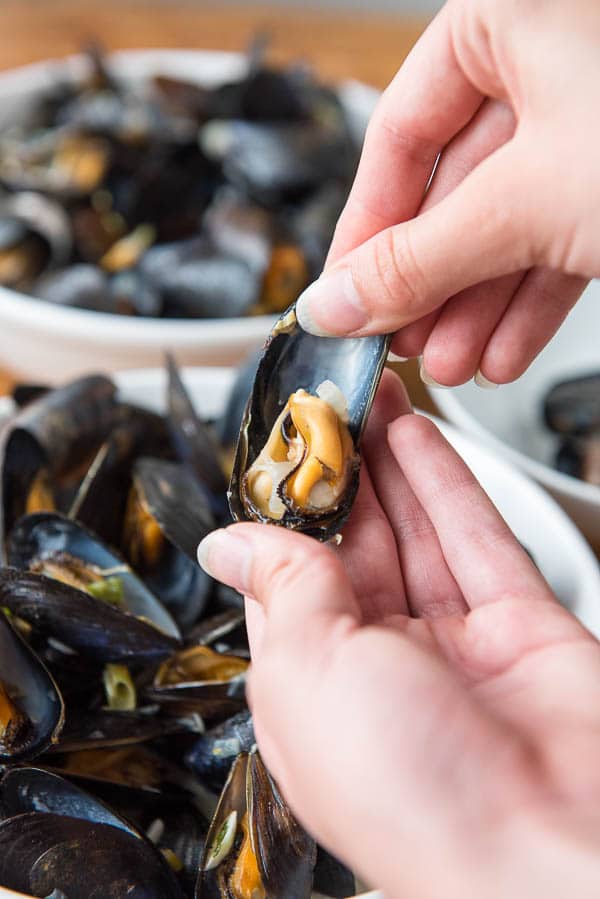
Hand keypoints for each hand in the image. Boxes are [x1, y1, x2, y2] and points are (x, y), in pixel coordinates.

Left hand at [199, 371, 599, 898]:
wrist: (547, 850)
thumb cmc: (410, 795)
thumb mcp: (308, 671)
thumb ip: (281, 589)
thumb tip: (228, 541)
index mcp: (316, 687)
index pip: (289, 578)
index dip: (285, 509)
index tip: (281, 450)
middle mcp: (384, 667)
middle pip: (355, 546)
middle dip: (341, 474)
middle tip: (329, 405)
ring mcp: (456, 645)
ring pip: (413, 532)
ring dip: (390, 462)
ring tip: (369, 397)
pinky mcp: (521, 628)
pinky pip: (474, 538)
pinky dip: (444, 482)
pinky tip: (416, 432)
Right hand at [294, 0, 599, 385]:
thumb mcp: (523, 201)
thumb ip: (419, 259)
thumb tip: (335, 302)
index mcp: (503, 19)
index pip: (398, 136)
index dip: (365, 230)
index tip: (344, 295)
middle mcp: (543, 60)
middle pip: (452, 190)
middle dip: (429, 285)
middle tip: (396, 340)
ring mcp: (587, 120)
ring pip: (507, 223)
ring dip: (474, 307)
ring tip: (450, 363)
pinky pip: (559, 237)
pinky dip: (529, 298)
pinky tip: (502, 349)